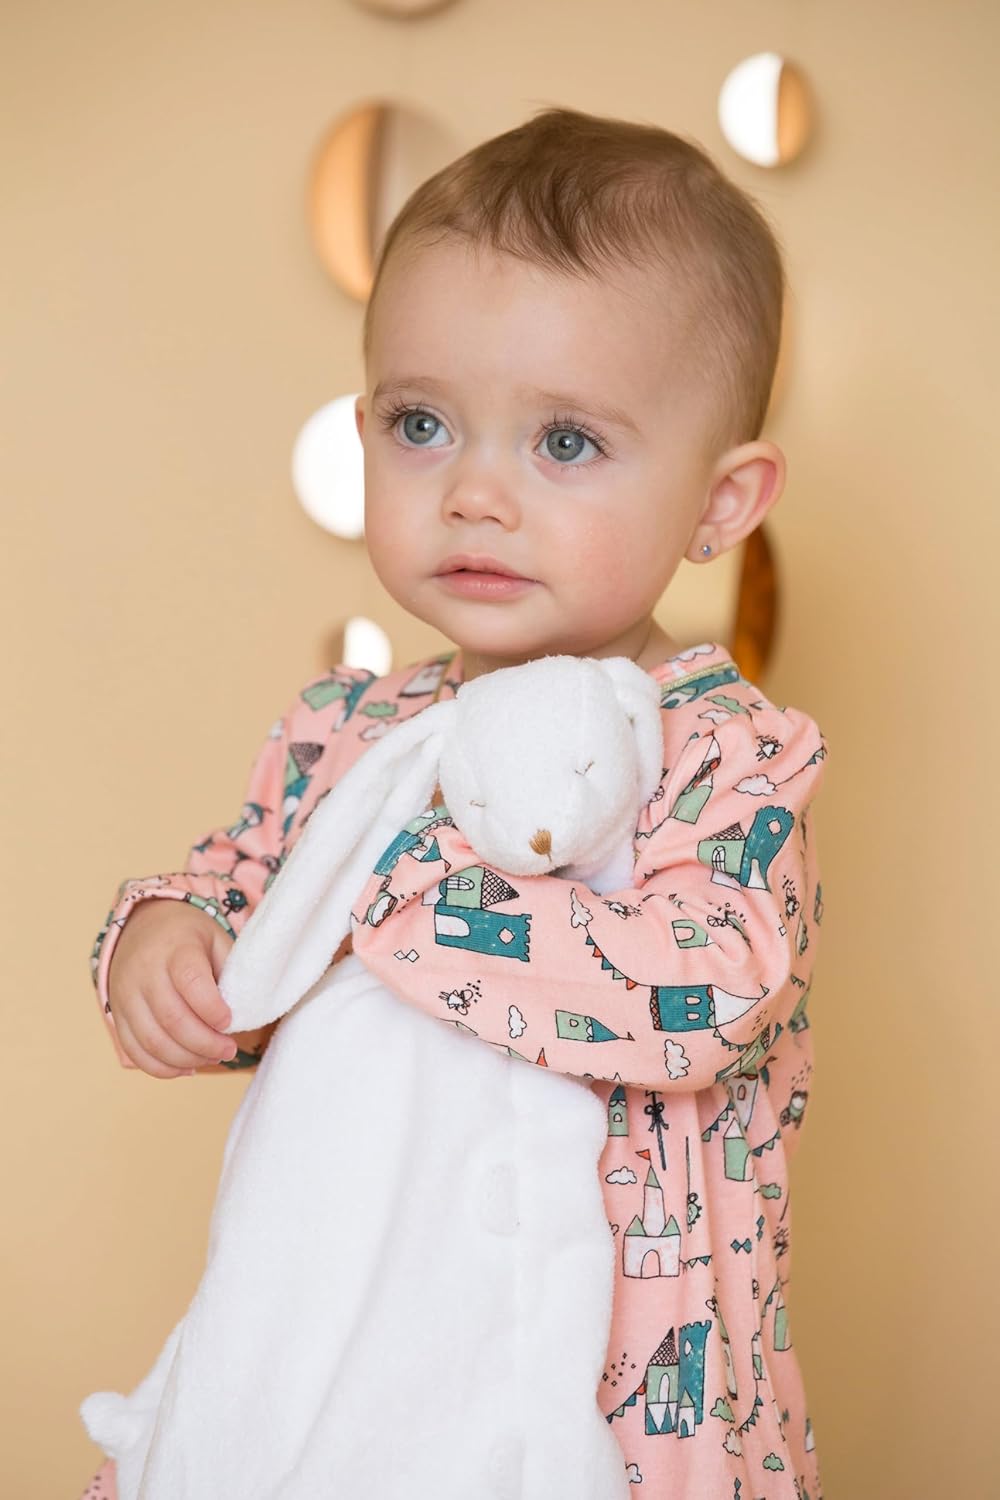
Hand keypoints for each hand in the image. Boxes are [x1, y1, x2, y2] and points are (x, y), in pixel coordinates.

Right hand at [106, 900, 238, 1077]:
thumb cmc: (189, 938)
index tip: (230, 1023)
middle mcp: (145, 971)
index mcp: (176, 947)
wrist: (143, 926)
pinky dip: (162, 1068)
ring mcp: (125, 994)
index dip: (212, 1009)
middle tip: (228, 1050)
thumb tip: (246, 1015)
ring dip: (187, 1059)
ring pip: (152, 1041)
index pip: (190, 982)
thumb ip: (232, 973)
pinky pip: (135, 1051)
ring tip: (211, 1058)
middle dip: (205, 1043)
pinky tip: (187, 1067)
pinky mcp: (116, 1015)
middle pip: (172, 1018)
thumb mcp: (217, 940)